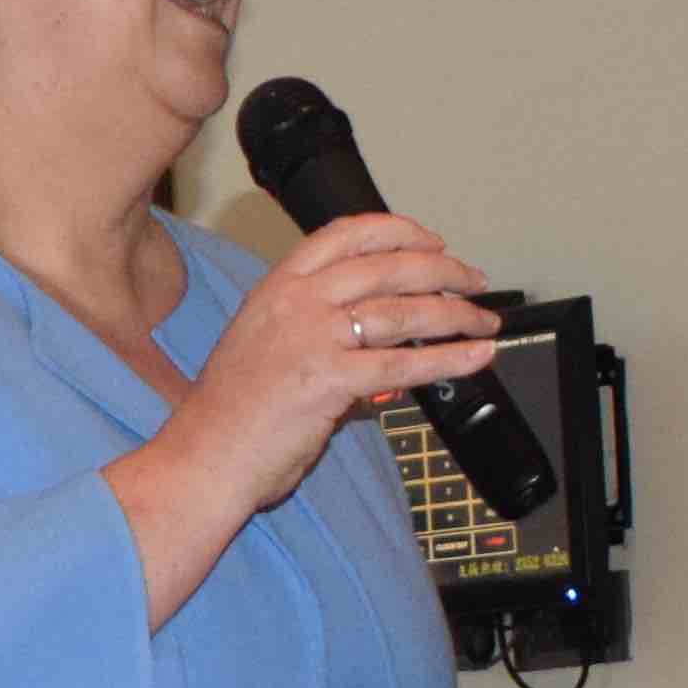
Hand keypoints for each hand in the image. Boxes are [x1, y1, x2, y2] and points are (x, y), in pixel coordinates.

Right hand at [157, 206, 499, 529]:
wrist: (204, 456)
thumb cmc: (229, 414)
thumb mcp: (265, 347)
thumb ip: (319, 336)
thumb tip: (380, 351)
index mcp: (277, 287)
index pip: (347, 235)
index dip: (399, 232)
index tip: (431, 242)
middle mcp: (296, 301)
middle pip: (389, 266)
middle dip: (445, 270)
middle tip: (473, 280)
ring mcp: (312, 337)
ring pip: (404, 310)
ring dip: (457, 313)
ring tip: (483, 321)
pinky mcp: (329, 378)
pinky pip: (405, 362)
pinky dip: (450, 358)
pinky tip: (476, 356)